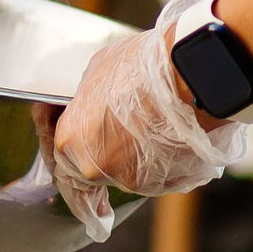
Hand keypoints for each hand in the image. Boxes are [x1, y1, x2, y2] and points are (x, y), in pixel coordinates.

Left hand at [50, 0, 247, 238]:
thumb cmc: (142, 67)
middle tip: (117, 141)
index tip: (79, 145)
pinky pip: (159, 176)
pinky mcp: (167, 183)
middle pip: (92, 168)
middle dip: (102, 155)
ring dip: (136, 159)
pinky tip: (173, 140)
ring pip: (128, 173)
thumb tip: (89, 105)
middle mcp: (94, 168)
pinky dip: (163, 163)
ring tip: (154, 131)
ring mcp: (132, 180)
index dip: (70, 143)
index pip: (59, 152)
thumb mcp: (96, 73)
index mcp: (69, 141)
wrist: (192, 76)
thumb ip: (86, 101)